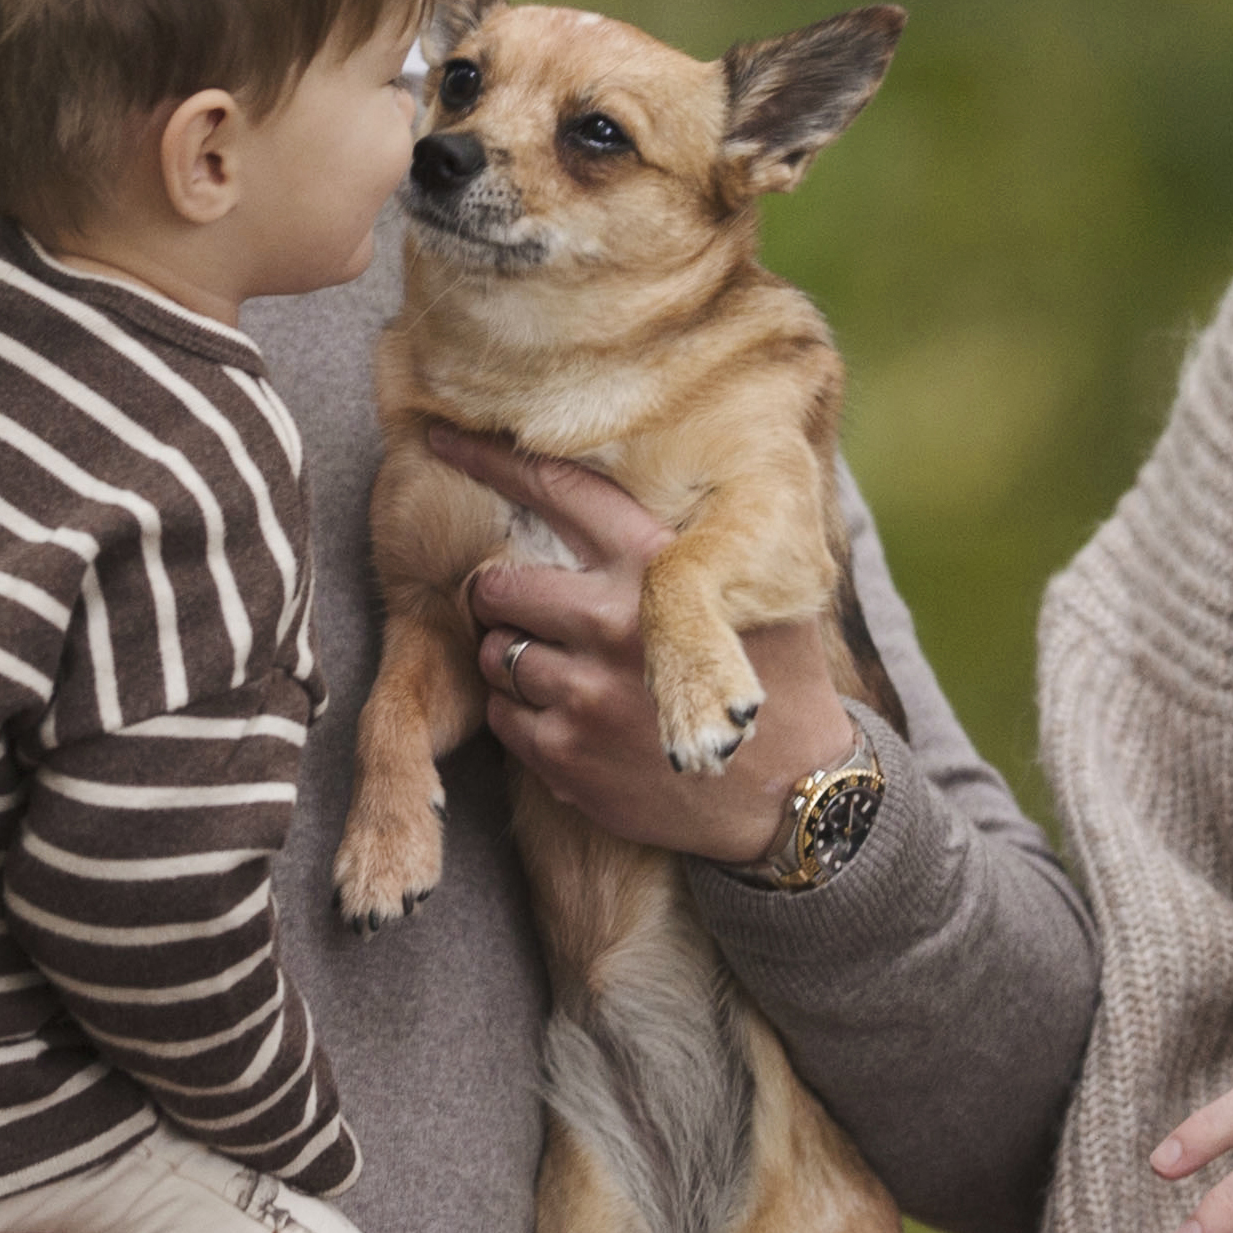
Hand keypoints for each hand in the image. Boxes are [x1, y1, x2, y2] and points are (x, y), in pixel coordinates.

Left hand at [423, 425, 850, 861]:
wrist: (790, 792)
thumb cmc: (776, 680)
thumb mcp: (754, 594)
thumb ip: (696, 545)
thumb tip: (658, 477)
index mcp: (661, 570)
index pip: (559, 494)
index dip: (492, 463)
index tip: (442, 440)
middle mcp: (614, 626)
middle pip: (499, 584)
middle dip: (500, 592)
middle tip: (524, 606)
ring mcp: (585, 696)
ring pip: (495, 652)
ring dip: (512, 654)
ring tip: (557, 665)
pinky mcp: (566, 757)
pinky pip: (501, 714)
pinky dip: (519, 711)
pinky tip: (567, 714)